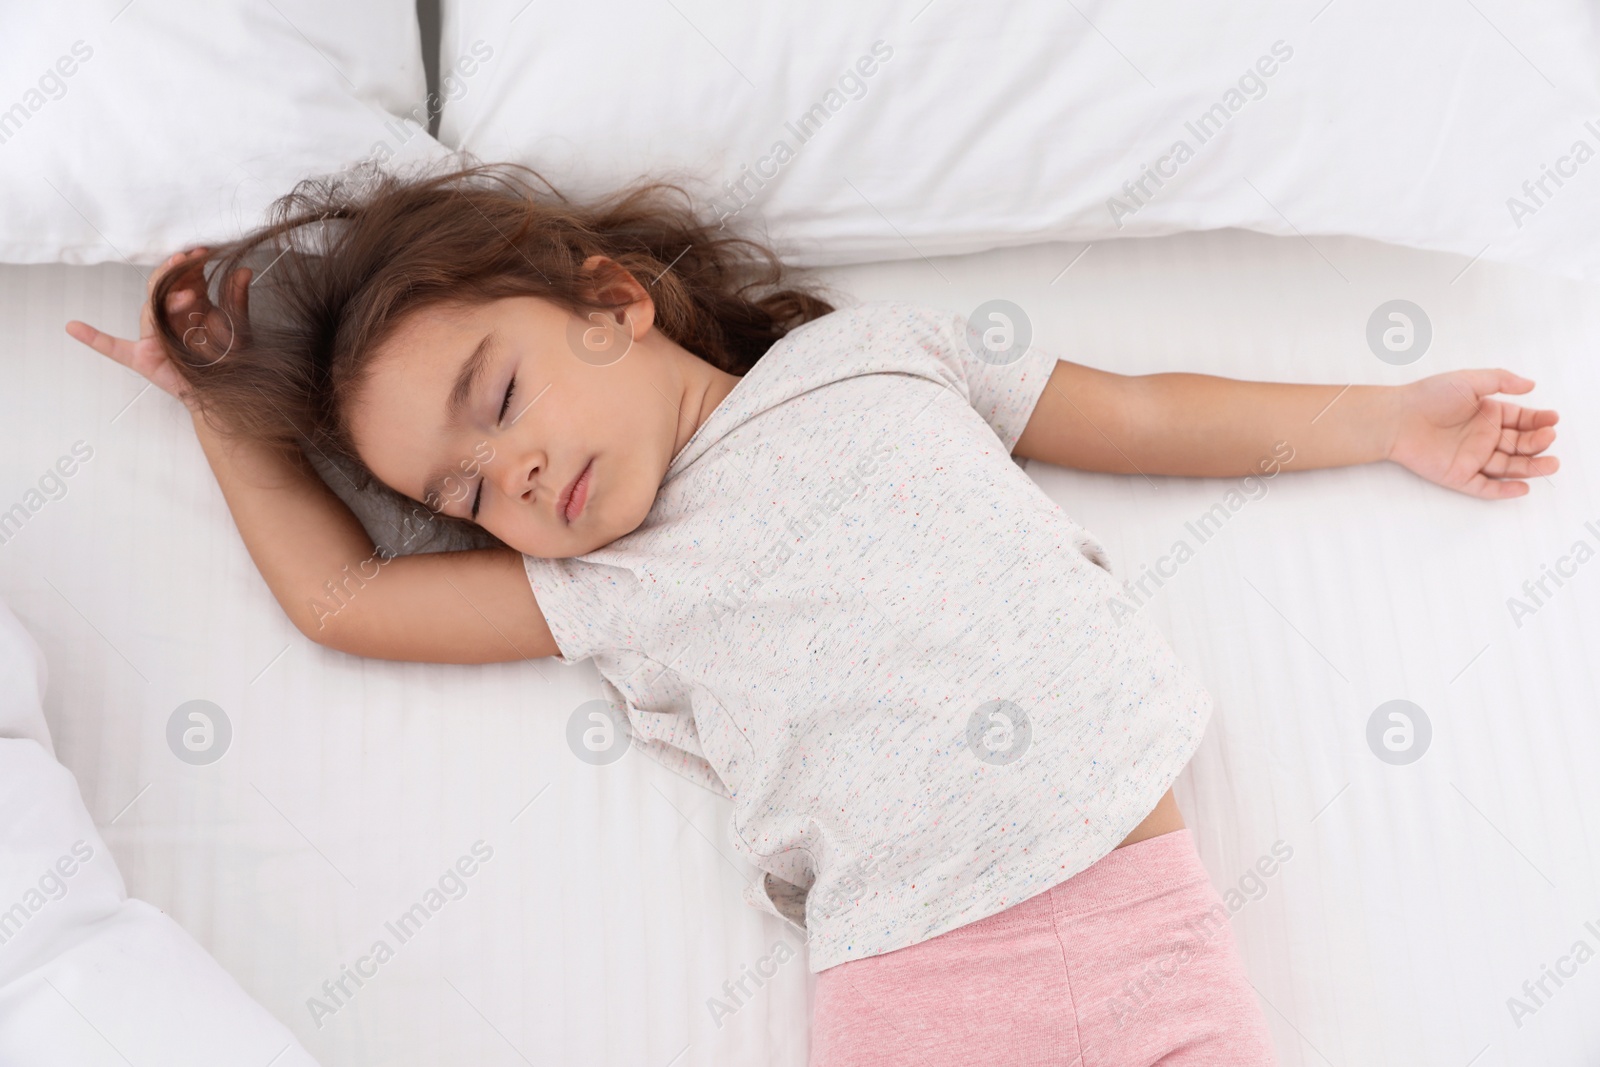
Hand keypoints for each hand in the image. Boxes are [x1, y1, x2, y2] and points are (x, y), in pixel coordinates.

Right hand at [64, 247, 249, 412]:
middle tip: (186, 259)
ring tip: (189, 296)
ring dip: (162, 299)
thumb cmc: (232, 358)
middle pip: (163, 288)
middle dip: (173, 272)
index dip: (191, 264)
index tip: (203, 251)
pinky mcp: (142, 358)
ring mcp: (153, 336)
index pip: (184, 278)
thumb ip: (237, 299)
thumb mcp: (239, 327)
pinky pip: (113, 347)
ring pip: (150, 310)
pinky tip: (74, 327)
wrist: (228, 391)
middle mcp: (168, 317)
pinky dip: (94, 338)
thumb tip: (245, 270)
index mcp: (190, 305)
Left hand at [1386, 369, 1558, 498]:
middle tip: (1548, 437)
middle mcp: (1482, 437)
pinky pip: (1484, 487)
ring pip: (1508, 467)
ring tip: (1551, 464)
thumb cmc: (1428, 396)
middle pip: (1519, 444)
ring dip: (1530, 467)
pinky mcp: (1458, 476)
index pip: (1521, 420)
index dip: (1539, 421)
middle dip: (1537, 442)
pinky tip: (1522, 487)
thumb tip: (1531, 385)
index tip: (1553, 419)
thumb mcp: (1468, 380)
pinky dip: (1503, 490)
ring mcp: (1472, 458)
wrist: (1396, 418)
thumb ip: (1501, 381)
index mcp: (1487, 414)